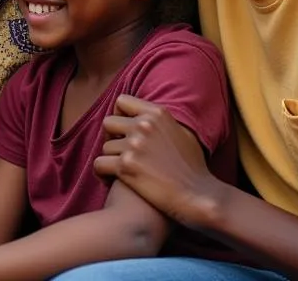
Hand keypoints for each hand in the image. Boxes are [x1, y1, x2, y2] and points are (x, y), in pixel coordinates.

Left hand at [95, 95, 223, 229]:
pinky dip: (102, 174)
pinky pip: (99, 165)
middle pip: (108, 123)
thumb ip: (163, 123)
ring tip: (121, 172)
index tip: (124, 131)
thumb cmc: (194, 169)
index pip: (122, 101)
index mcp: (157, 113)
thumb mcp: (183, 133)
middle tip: (120, 154)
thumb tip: (147, 118)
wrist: (199, 196)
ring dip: (110, 160)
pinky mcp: (126, 166)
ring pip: (104, 147)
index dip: (119, 116)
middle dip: (112, 139)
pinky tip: (112, 181)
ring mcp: (134, 144)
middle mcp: (144, 124)